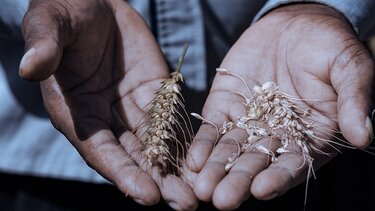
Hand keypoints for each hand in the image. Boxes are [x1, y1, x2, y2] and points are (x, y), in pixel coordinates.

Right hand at [19, 0, 196, 209]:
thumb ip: (44, 44)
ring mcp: (132, 108)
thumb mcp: (50, 23)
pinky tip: (205, 158)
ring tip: (201, 192)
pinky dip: (187, 141)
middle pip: (134, 158)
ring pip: (157, 145)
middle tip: (186, 204)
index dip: (123, 173)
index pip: (100, 151)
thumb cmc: (63, 12)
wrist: (92, 3)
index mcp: (75, 112)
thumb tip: (30, 67)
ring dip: (178, 169)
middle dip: (159, 182)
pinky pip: (172, 120)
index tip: (147, 195)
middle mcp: (105, 118)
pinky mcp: (155, 93)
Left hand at [186, 3, 373, 209]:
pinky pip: (213, 128)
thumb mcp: (349, 67)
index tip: (262, 189)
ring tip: (202, 188)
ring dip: (216, 169)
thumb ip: (355, 100)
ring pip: (231, 150)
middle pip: (256, 163)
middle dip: (238, 181)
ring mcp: (248, 121)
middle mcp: (276, 135)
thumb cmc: (329, 45)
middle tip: (221, 200)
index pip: (293, 163)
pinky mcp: (226, 105)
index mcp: (309, 136)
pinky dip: (203, 144)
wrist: (295, 23)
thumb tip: (363, 136)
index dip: (278, 177)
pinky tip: (193, 160)